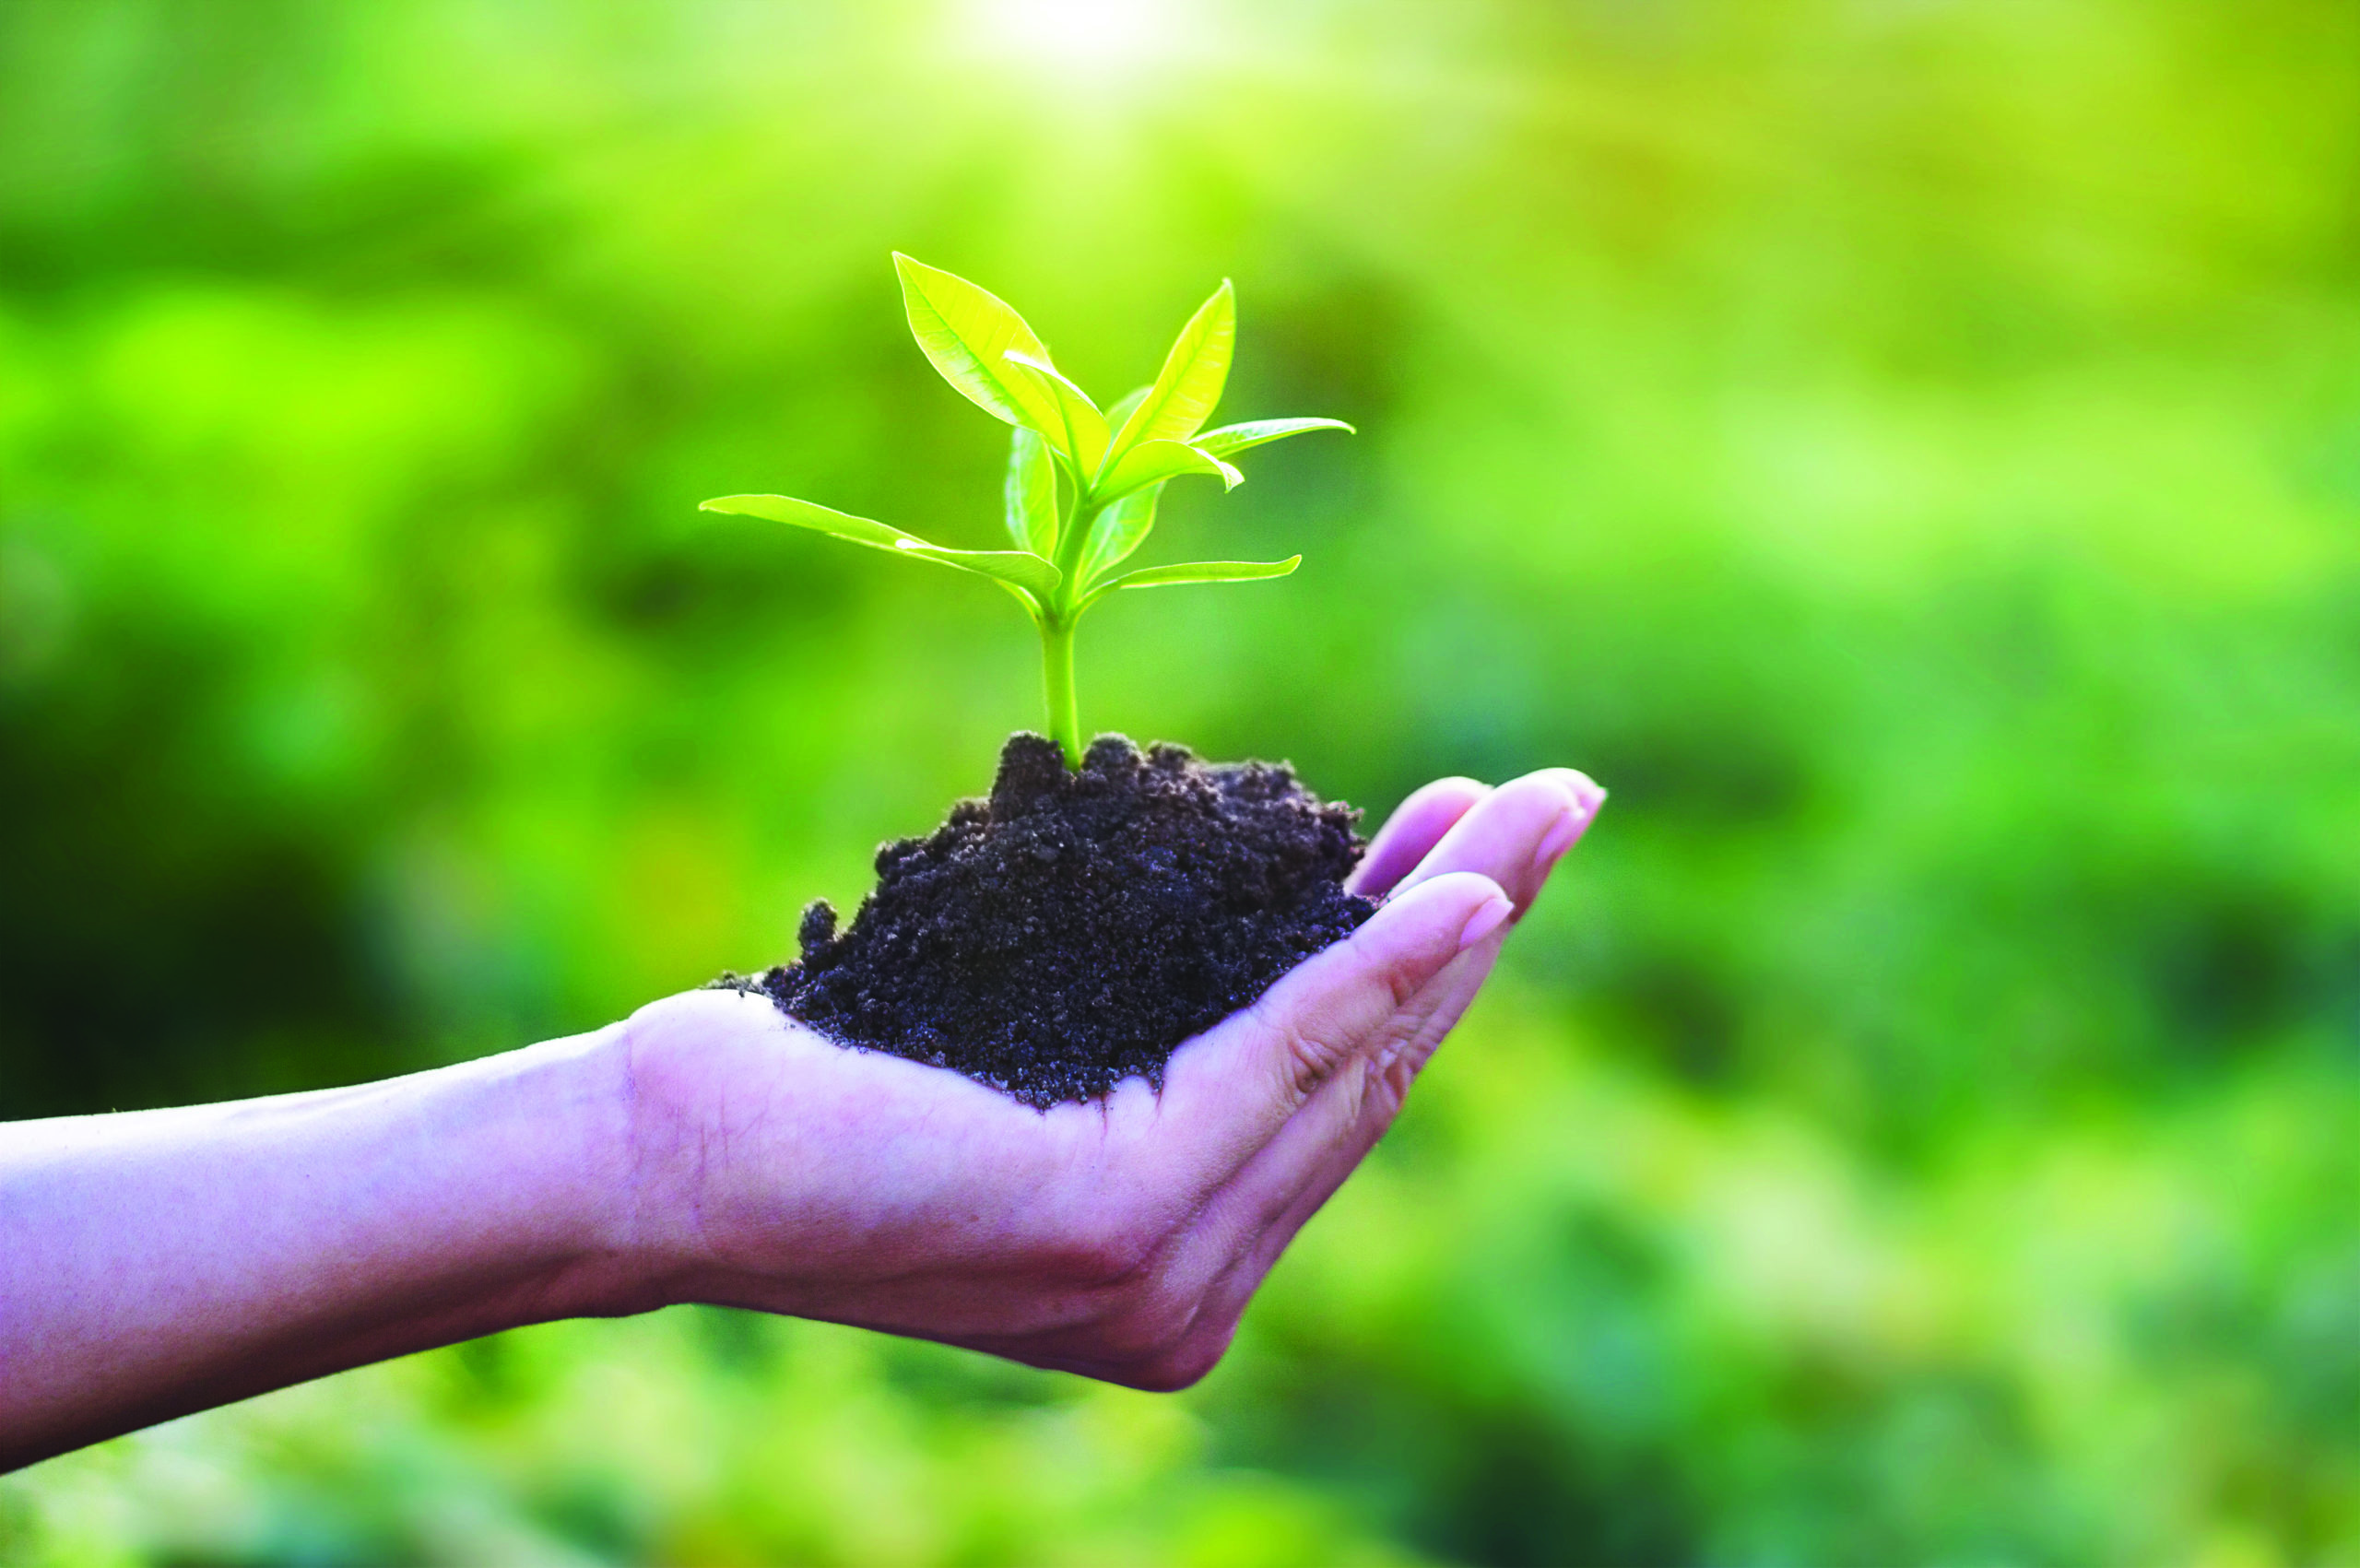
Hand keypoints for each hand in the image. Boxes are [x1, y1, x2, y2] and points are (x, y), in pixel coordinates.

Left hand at [620, 767, 1605, 1388]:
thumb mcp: (1025, 1049)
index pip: (1330, 1097)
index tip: (1485, 851)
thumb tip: (1263, 925)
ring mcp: (1158, 1273)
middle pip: (1370, 1079)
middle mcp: (1185, 1292)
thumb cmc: (811, 1090)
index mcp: (1168, 1261)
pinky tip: (1444, 889)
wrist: (659, 1164)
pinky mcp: (1117, 1220)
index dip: (1425, 969)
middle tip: (1559, 804)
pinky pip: (1274, 1063)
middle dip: (1476, 926)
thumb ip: (1157, 1045)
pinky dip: (1368, 967)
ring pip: (1348, 1064)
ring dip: (1456, 923)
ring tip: (1537, 812)